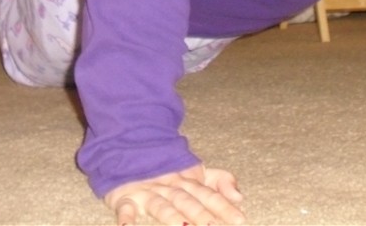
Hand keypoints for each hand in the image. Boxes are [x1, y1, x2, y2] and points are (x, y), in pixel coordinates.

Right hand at [104, 164, 244, 224]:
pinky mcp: (125, 196)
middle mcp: (169, 186)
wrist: (131, 147)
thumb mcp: (196, 173)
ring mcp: (147, 191)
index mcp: (188, 181)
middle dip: (200, 214)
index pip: (208, 194)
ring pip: (161, 205)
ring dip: (170, 216)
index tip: (240, 219)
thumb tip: (240, 197)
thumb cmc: (168, 170)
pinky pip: (125, 207)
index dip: (223, 207)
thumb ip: (219, 183)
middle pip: (187, 201)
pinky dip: (126, 217)